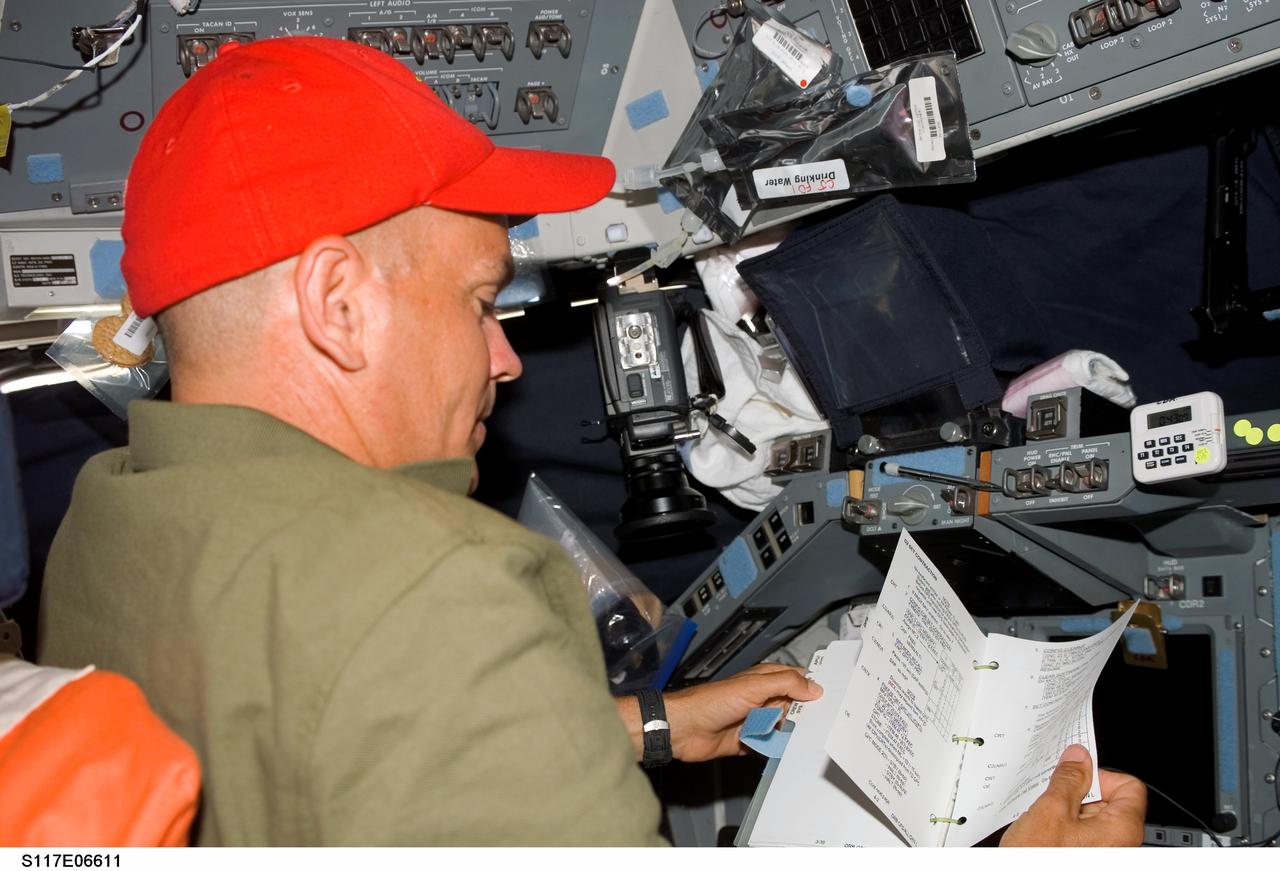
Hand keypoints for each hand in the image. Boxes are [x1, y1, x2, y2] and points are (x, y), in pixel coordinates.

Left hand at [666, 663, 822, 762]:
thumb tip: (813, 687)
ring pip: (784, 727)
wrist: (685, 729)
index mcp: (763, 680)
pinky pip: (770, 746)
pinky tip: (788, 752)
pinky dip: (778, 749)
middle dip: (805, 714)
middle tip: (824, 723)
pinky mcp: (749, 741)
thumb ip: (785, 684)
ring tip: (807, 739)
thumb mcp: (753, 686)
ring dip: (792, 733)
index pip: (795, 679)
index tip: (832, 696)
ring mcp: (755, 721)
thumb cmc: (711, 702)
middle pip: (793, 706)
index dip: (811, 686)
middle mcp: (761, 699)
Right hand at [1000, 744, 1146, 846]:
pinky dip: (1065, 829)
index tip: (1077, 776)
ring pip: (1093, 819)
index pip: (1130, 786)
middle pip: (1110, 802)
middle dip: (1079, 795)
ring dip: (1068, 812)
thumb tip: (1080, 758)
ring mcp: (1106, 855)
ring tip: (1045, 820)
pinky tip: (1045, 834)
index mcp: (1122, 828)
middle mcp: (1122, 845)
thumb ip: (1069, 779)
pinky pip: (1084, 836)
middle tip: (1054, 798)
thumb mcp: (1051, 810)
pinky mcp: (1089, 859)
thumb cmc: (1040, 859)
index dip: (1101, 775)